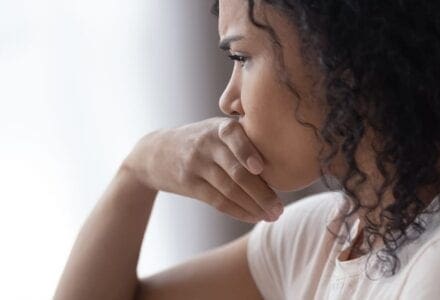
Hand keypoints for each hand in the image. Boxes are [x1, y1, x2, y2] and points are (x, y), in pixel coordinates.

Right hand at [123, 117, 282, 222]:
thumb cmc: (200, 139)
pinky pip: (218, 201)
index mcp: (218, 128)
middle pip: (236, 171)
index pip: (234, 136)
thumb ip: (243, 136)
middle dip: (262, 192)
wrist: (155, 152)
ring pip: (229, 190)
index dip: (247, 152)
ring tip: (273, 216)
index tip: (263, 168)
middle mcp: (206, 145)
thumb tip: (285, 152)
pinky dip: (239, 211)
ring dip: (254, 206)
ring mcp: (196, 166)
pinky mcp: (189, 184)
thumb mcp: (215, 128)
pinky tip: (254, 217)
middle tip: (281, 208)